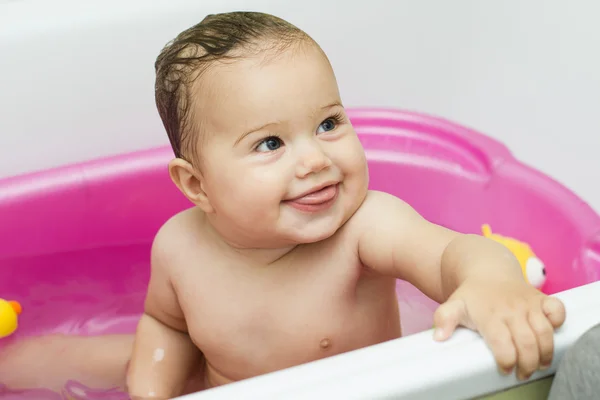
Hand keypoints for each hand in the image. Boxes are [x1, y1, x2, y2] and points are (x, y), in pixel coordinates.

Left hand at [432, 278, 565, 379]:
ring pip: (545, 331)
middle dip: (528, 364)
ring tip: (539, 364)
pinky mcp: (541, 299)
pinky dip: (559, 321)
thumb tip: (439, 337)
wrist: (487, 270)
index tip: (504, 369)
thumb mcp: (453, 305)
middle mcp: (511, 309)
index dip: (506, 361)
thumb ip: (444, 319)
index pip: (502, 344)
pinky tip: (551, 334)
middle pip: (527, 343)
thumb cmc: (472, 295)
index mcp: (489, 315)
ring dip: (546, 352)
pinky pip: (557, 309)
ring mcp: (528, 303)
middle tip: (523, 373)